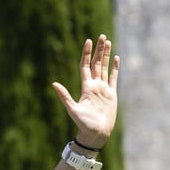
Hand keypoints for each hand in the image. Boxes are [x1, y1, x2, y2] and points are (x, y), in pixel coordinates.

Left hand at [52, 34, 118, 148]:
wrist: (96, 134)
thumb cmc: (83, 124)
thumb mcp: (72, 109)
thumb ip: (64, 96)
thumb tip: (54, 83)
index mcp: (86, 87)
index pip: (86, 65)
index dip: (86, 53)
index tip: (88, 41)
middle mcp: (94, 85)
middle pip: (96, 63)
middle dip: (99, 50)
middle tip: (101, 36)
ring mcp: (103, 89)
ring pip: (105, 67)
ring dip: (106, 55)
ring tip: (107, 42)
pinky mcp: (112, 94)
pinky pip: (113, 78)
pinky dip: (115, 68)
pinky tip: (116, 58)